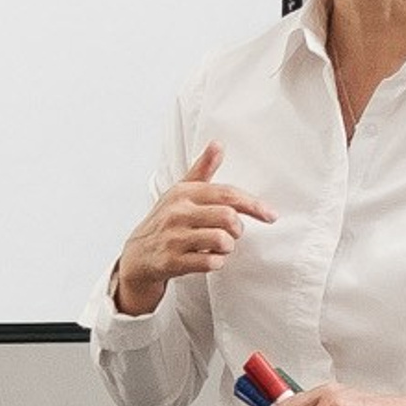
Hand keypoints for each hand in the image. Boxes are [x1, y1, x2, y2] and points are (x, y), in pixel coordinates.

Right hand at [113, 143, 275, 315]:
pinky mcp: (171, 261)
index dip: (253, 204)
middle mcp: (177, 213)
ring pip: (221, 240)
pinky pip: (209, 262)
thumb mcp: (180, 193)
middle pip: (228, 217)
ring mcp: (173, 238)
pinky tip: (209, 259)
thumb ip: (202, 170)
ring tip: (219, 247)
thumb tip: (217, 144)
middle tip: (232, 233)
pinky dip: (216, 262)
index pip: (227, 194)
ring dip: (227, 247)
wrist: (136, 257)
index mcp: (183, 193)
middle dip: (237, 228)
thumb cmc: (163, 223)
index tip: (270, 215)